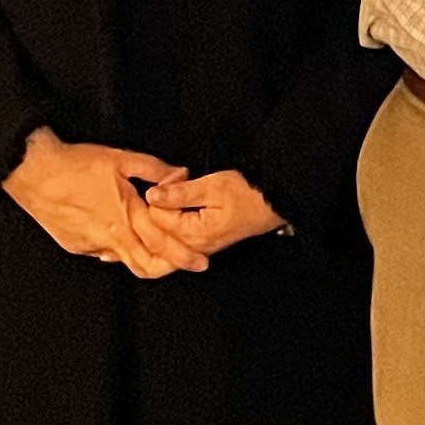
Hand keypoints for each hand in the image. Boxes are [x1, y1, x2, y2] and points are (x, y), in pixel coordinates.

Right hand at [1, 127, 210, 275]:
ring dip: (143, 258)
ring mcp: (91, 245)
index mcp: (125, 216)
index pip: (161, 244)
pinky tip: (122, 234)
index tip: (200, 262)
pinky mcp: (76, 246)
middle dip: (168, 267)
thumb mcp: (122, 159)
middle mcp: (110, 237)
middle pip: (146, 265)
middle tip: (185, 262)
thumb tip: (180, 174)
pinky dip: (118, 248)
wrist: (34, 173)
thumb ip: (155, 170)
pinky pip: (104, 253)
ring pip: (124, 262)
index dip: (183, 256)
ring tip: (155, 247)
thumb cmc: (77, 164)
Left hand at [143, 169, 286, 256]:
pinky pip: (170, 239)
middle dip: (157, 204)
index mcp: (193, 235)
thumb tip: (151, 195)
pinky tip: (171, 206)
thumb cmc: (248, 193)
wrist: (273, 204)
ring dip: (161, 212)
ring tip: (176, 191)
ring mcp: (194, 249)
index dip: (160, 192)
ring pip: (161, 235)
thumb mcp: (213, 186)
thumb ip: (179, 193)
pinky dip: (166, 221)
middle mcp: (191, 248)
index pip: (155, 217)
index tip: (178, 176)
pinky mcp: (198, 244)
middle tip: (177, 181)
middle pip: (154, 230)